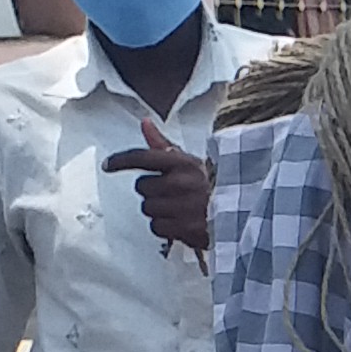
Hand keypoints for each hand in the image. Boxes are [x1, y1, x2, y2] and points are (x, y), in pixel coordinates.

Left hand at [105, 122, 212, 256]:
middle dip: (152, 191)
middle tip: (171, 193)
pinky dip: (165, 228)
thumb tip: (144, 123)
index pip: (142, 158)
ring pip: (148, 208)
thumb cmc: (212, 186)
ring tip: (178, 209)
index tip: (108, 165)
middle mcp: (182, 183)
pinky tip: (180, 223)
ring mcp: (183, 207)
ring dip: (158, 211)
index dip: (121, 161)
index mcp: (183, 163)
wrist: (242, 211)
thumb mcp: (190, 161)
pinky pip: (156, 227)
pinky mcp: (185, 228)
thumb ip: (162, 144)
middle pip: (142, 187)